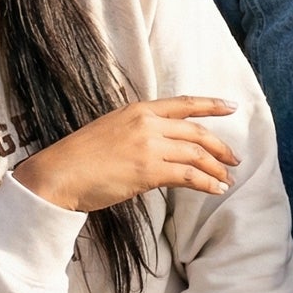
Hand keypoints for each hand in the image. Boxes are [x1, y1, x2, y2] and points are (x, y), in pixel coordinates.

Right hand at [13, 97, 238, 212]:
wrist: (58, 174)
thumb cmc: (79, 157)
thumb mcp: (111, 129)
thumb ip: (138, 131)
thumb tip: (160, 144)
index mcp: (138, 110)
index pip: (184, 103)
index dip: (211, 105)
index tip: (231, 106)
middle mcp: (148, 123)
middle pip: (196, 132)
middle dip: (219, 146)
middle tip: (234, 159)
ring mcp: (149, 146)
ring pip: (196, 154)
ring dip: (216, 168)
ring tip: (228, 179)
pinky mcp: (148, 171)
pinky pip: (187, 175)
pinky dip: (206, 183)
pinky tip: (215, 189)